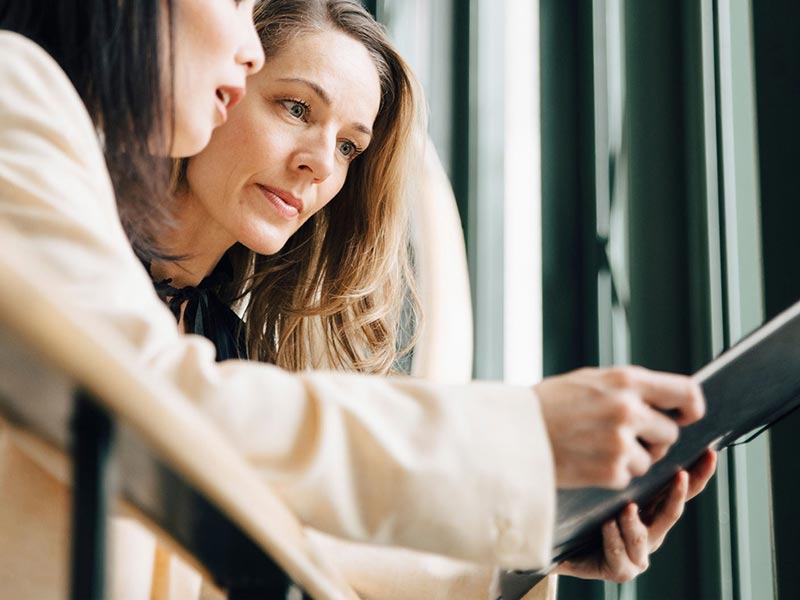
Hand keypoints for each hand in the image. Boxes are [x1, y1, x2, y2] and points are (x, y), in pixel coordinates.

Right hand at [536, 366, 704, 488]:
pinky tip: (588, 459)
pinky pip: (629, 476)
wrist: (514, 431)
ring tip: (597, 446)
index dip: (692, 407)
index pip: (686, 392)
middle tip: (623, 436)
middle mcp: (628, 409)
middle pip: (670, 432)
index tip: (687, 416)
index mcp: (626, 380)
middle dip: (653, 438)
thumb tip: (666, 399)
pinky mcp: (611, 471)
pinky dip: (613, 472)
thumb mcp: (590, 380)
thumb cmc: (550, 403)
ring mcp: (621, 442)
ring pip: (651, 458)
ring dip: (631, 458)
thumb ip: (628, 388)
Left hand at [554, 449, 716, 581]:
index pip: (682, 490)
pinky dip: (613, 537)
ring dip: (633, 521)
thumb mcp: (606, 485)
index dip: (699, 475)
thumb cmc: (586, 511)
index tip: (710, 454)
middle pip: (672, 513)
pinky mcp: (622, 570)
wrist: (565, 547)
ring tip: (626, 507)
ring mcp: (639, 553)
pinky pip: (620, 553)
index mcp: (653, 508)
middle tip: (680, 476)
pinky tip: (607, 525)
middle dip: (677, 494)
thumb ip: (622, 467)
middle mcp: (652, 531)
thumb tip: (633, 433)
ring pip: (642, 536)